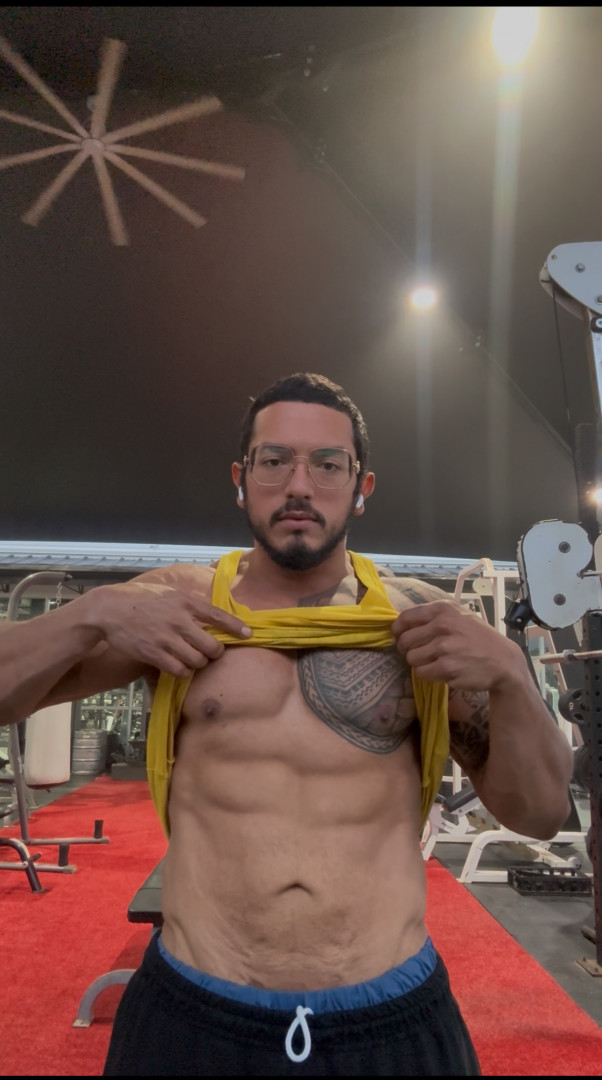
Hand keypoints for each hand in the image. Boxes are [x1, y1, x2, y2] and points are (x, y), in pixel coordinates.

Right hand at [89, 581, 250, 676]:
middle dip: (215, 652)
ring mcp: (166, 638)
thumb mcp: (168, 592)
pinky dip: (184, 671)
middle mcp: (178, 620)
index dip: (236, 627)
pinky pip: (179, 670)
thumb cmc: (140, 598)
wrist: (109, 609)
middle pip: (212, 646)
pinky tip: (180, 666)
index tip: (249, 635)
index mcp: (184, 602)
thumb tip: (212, 611)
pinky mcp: (153, 653)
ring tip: (194, 659)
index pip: (218, 615)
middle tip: (211, 652)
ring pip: (198, 660)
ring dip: (199, 663)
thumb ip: (189, 603)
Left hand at [391, 600, 526, 691]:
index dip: (397, 630)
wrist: (503, 661)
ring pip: (411, 658)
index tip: (399, 637)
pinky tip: (442, 671)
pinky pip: (421, 673)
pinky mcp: (446, 668)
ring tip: (435, 662)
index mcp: (443, 609)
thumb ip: (434, 617)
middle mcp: (442, 625)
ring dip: (419, 663)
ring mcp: (444, 647)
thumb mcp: (459, 616)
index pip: (405, 618)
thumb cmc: (478, 638)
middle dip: (408, 650)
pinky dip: (428, 674)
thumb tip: (401, 624)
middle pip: (404, 641)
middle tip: (419, 653)